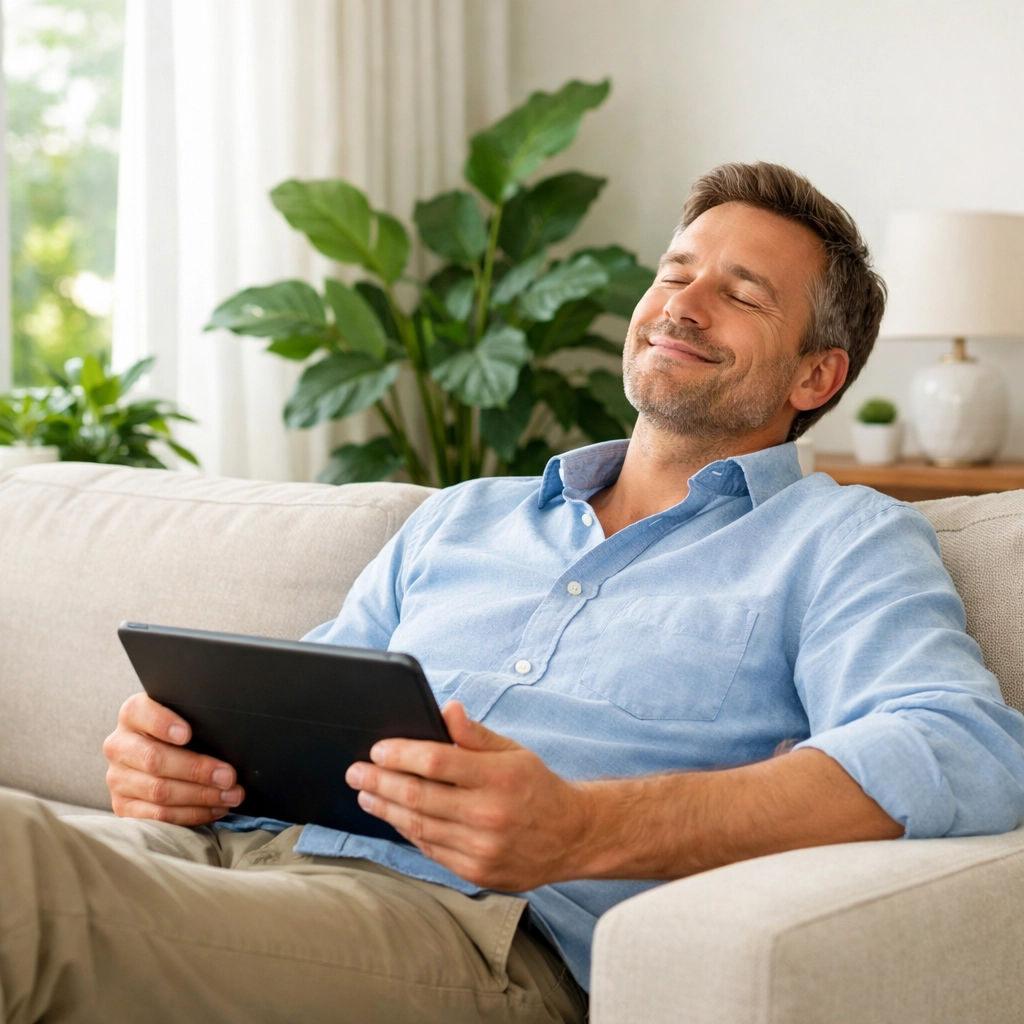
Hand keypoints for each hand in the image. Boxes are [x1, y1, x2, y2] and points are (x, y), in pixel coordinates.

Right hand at [103, 693, 243, 825]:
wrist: (160, 757)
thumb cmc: (182, 734)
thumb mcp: (186, 719)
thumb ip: (197, 720)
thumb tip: (231, 733)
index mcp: (133, 715)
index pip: (139, 712)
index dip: (162, 723)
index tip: (187, 734)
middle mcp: (119, 745)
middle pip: (155, 759)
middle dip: (196, 770)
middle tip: (228, 776)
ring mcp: (117, 778)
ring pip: (159, 791)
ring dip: (200, 796)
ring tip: (230, 796)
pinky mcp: (123, 806)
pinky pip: (158, 816)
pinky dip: (192, 814)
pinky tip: (215, 809)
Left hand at [345, 702, 593, 890]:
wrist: (571, 836)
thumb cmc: (536, 787)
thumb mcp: (513, 751)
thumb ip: (475, 734)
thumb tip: (447, 710)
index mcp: (499, 776)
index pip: (436, 761)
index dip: (400, 754)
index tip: (378, 749)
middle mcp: (489, 814)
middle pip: (418, 796)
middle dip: (379, 781)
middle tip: (356, 771)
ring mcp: (481, 847)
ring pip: (418, 826)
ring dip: (385, 808)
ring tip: (367, 793)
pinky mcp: (476, 871)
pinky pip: (430, 849)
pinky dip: (408, 831)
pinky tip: (394, 817)